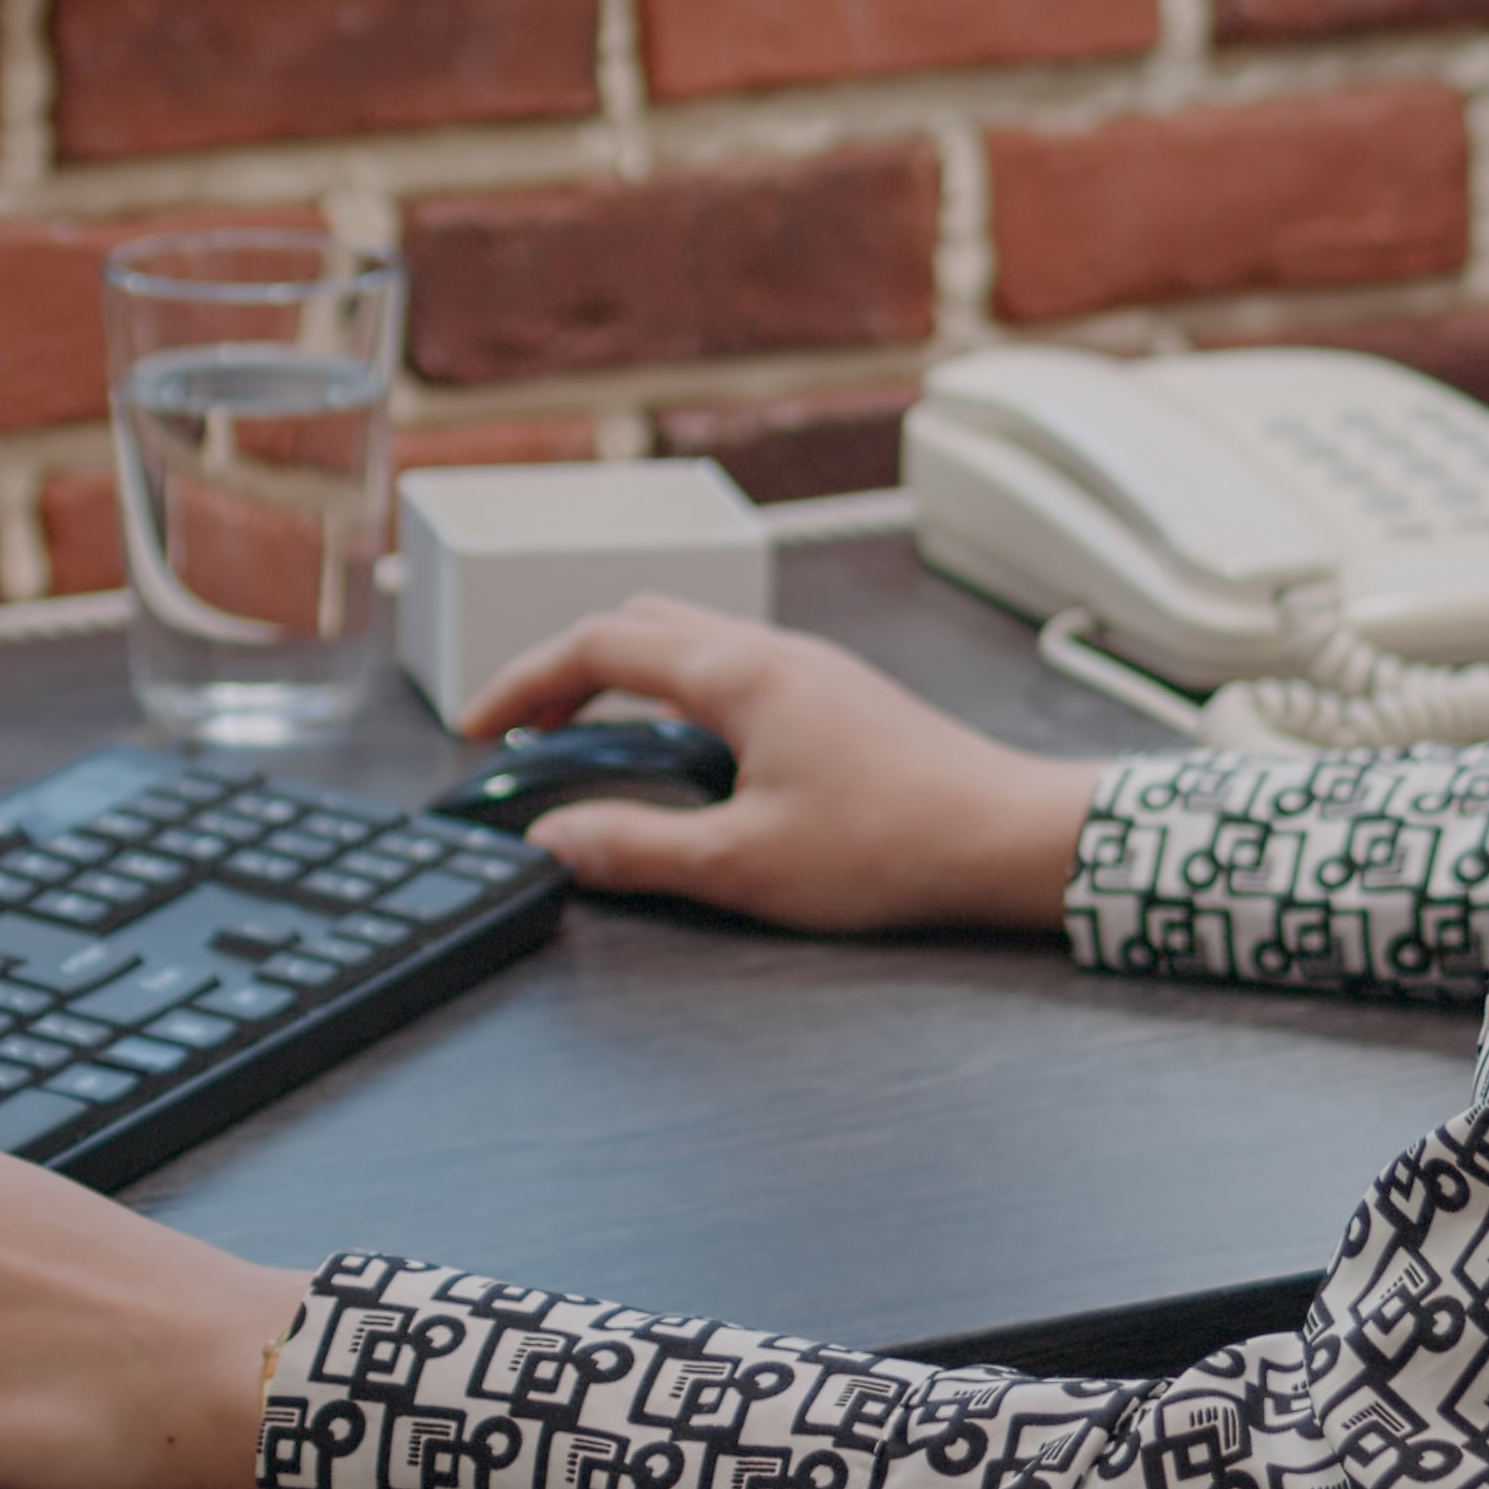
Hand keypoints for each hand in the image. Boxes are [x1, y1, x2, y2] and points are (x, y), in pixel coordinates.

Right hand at [460, 596, 1100, 934]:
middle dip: (567, 669)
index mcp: (738, 673)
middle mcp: (771, 650)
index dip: (523, 681)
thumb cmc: (893, 846)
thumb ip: (636, 849)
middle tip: (528, 732)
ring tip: (593, 745)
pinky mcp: (838, 697)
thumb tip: (556, 840)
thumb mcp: (742, 865)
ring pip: (690, 640)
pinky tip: (686, 760)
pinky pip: (734, 668)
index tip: (481, 730)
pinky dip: (679, 695)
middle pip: (639, 624)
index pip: (597, 645)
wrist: (1008, 838)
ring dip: (626, 679)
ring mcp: (810, 667)